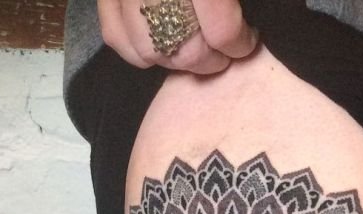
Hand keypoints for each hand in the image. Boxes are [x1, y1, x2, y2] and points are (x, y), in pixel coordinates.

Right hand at [98, 0, 259, 73]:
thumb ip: (238, 3)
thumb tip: (247, 36)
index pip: (220, 29)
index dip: (239, 44)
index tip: (247, 41)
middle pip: (184, 49)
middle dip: (208, 59)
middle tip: (222, 50)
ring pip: (148, 50)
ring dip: (175, 58)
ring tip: (194, 44)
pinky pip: (115, 37)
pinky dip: (139, 49)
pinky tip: (161, 41)